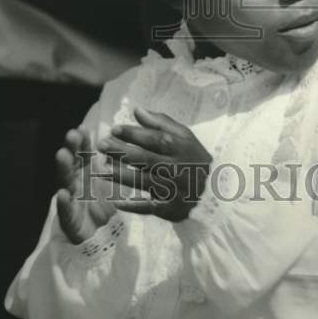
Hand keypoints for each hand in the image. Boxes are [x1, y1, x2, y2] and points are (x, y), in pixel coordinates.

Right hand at [55, 126, 117, 244]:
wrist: (104, 237)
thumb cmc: (106, 204)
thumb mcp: (113, 180)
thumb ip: (113, 161)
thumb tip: (119, 138)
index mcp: (86, 173)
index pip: (82, 154)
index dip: (82, 141)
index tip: (82, 128)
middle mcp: (76, 183)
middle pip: (72, 163)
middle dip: (71, 148)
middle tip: (72, 135)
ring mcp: (72, 200)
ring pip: (66, 181)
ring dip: (63, 168)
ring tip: (62, 154)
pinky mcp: (70, 220)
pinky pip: (66, 211)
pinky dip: (64, 203)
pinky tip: (63, 194)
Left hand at [98, 107, 211, 221]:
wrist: (216, 192)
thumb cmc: (194, 159)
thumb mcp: (184, 136)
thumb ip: (161, 122)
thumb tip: (136, 110)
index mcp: (180, 148)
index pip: (155, 139)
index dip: (134, 134)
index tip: (114, 129)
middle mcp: (177, 168)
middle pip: (146, 159)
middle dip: (122, 151)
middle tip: (102, 145)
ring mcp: (173, 190)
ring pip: (145, 182)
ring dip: (122, 175)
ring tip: (102, 169)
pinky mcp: (170, 209)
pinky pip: (150, 207)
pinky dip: (133, 206)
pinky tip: (116, 202)